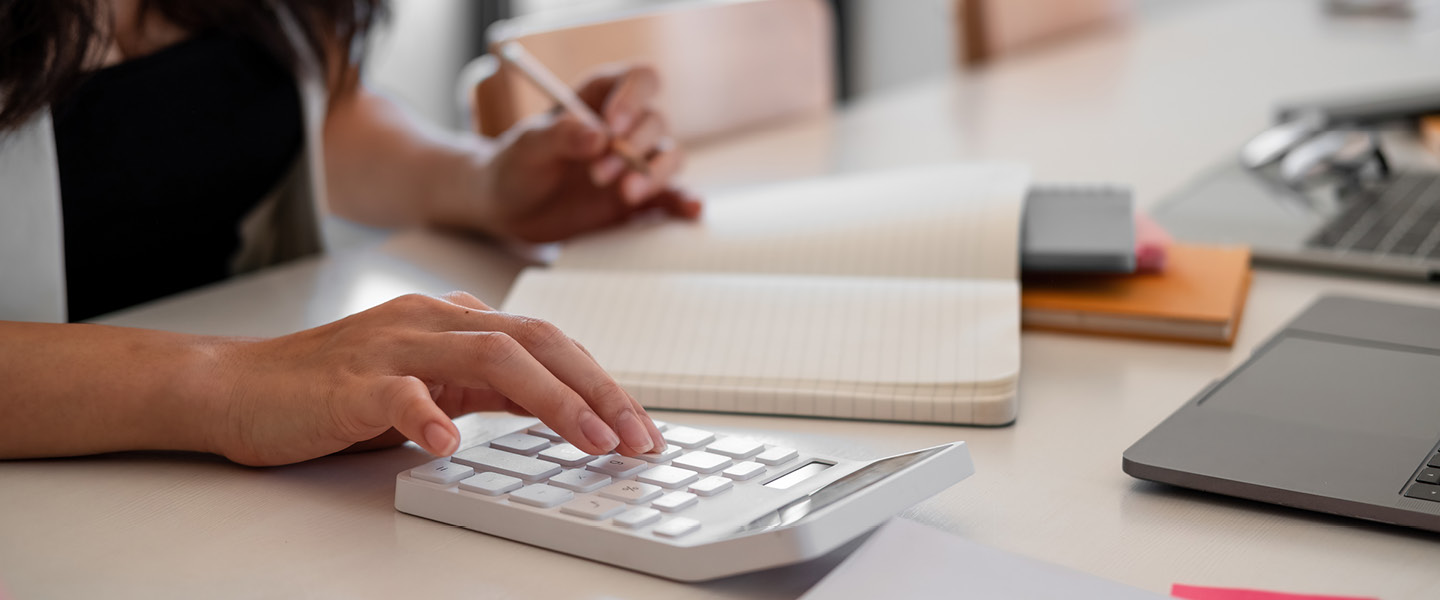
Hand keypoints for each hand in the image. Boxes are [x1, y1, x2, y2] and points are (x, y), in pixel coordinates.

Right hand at [208, 292, 665, 465]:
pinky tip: (450, 444)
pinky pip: (399, 394)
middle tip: (636, 436)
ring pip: (490, 357)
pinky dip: (429, 417)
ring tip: (589, 438)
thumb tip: (557, 402)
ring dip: (550, 399)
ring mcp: (394, 347)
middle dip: (598, 389)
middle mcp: (434, 322)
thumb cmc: (335, 387)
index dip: (602, 382)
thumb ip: (487, 384)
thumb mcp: (429, 381)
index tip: (639, 426)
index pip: (549, 343)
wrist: (239, 386)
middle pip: (537, 341)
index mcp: (457, 322)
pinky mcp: (351, 382)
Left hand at [481, 64, 701, 242]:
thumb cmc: (515, 166)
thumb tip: (598, 135)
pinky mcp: (640, 196)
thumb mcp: (527, 148)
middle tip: (598, 174)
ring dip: (654, 174)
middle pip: (655, 121)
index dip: (634, 98)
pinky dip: (684, 201)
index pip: (639, 79)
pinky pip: (673, 195)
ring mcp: (636, 161)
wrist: (510, 209)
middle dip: (632, 148)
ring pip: (670, 155)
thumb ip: (559, 136)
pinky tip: (690, 208)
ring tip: (625, 195)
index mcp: (601, 97)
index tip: (614, 125)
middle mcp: (626, 126)